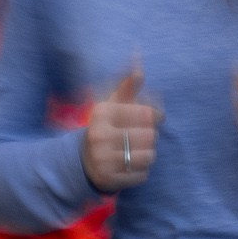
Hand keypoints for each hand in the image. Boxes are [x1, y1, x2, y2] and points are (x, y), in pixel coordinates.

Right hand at [82, 65, 159, 191]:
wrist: (82, 161)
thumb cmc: (106, 127)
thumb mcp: (112, 105)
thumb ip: (128, 85)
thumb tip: (138, 59)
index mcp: (102, 113)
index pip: (147, 113)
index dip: (155, 117)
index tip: (151, 119)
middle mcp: (99, 135)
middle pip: (150, 136)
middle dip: (150, 137)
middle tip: (139, 138)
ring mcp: (102, 159)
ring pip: (149, 157)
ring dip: (147, 155)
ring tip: (135, 152)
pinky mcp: (108, 179)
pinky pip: (142, 175)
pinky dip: (140, 171)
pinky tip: (128, 166)